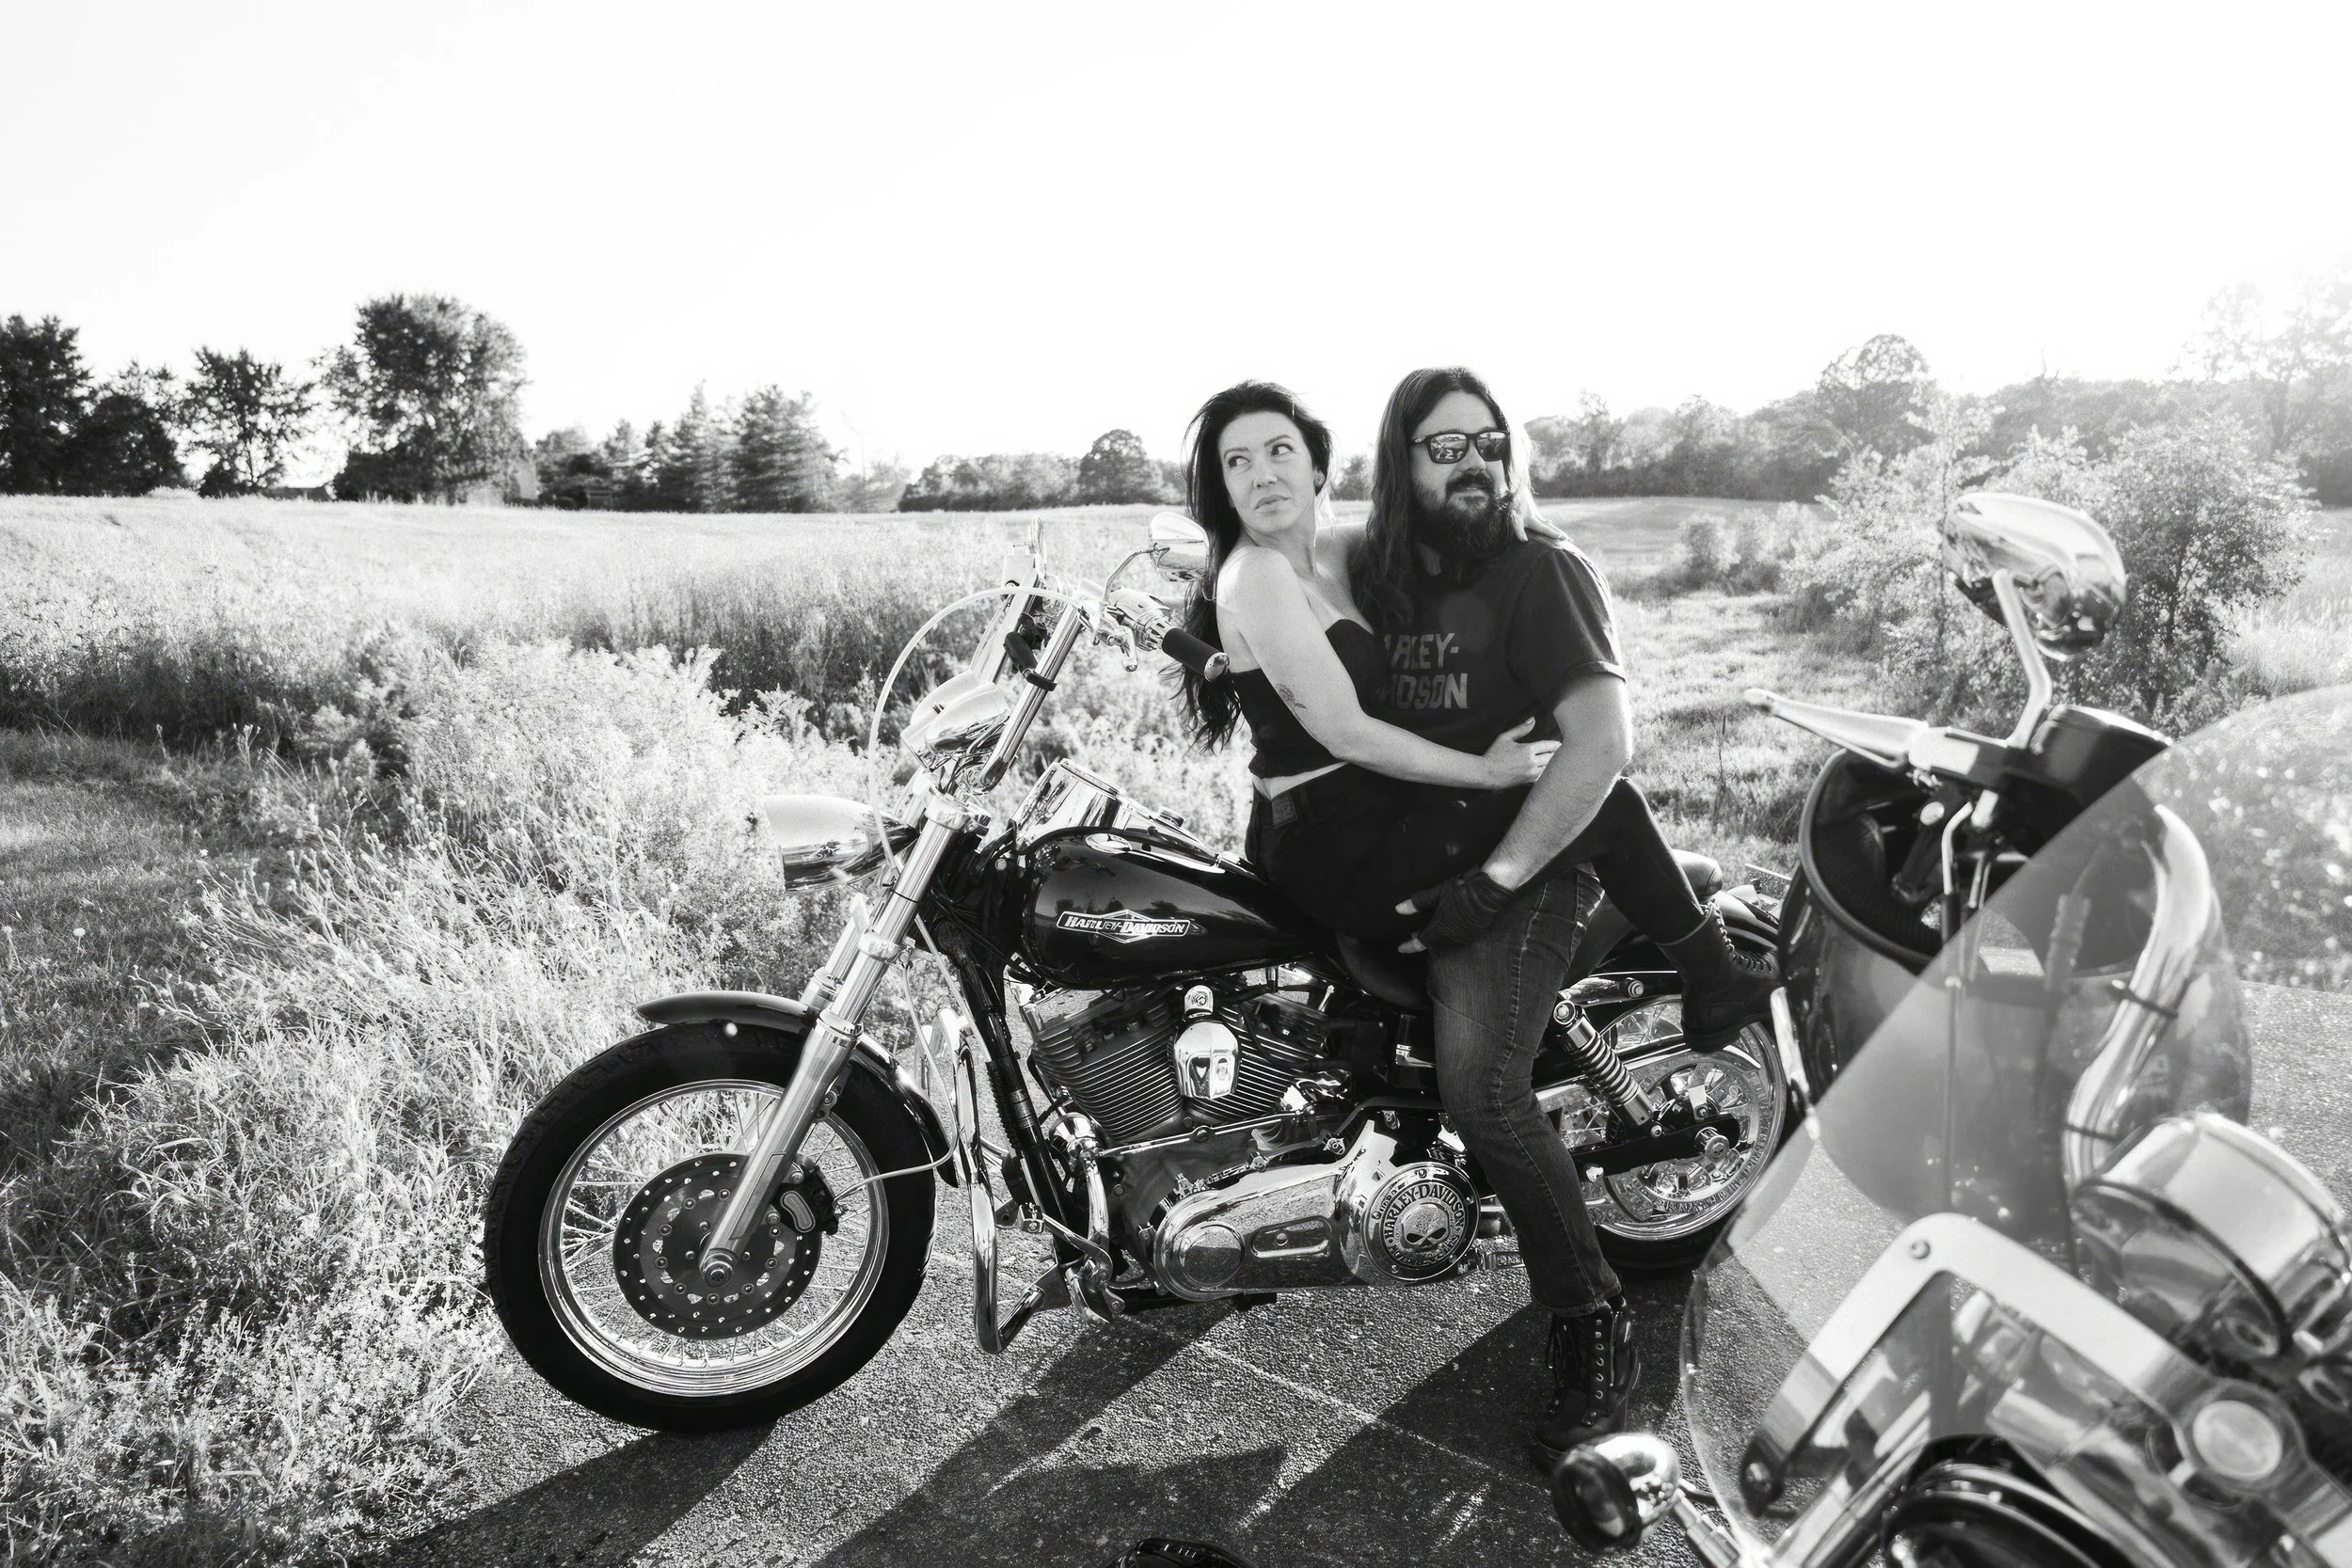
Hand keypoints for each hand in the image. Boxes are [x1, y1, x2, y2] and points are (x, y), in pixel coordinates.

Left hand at [1394, 868, 1518, 954]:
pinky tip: (1447, 925)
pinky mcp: (1475, 932)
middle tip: (1414, 932)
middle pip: (1434, 943)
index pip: (1421, 942)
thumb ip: (1418, 902)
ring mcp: (1465, 936)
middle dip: (1423, 938)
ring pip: (1446, 941)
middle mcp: (1453, 937)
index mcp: (1441, 929)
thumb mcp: (1437, 893)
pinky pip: (1457, 938)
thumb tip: (1399, 909)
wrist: (1490, 889)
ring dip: (1436, 937)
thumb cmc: (1462, 889)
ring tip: (1429, 928)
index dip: (1409, 945)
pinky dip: (1448, 934)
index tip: (1400, 948)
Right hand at [1478, 717, 1557, 787]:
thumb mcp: (1505, 738)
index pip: (1547, 746)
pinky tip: (1546, 772)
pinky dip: (1545, 774)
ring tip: (1555, 762)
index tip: (1559, 744)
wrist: (1487, 773)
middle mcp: (1532, 762)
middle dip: (1555, 754)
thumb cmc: (1494, 754)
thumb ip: (1521, 729)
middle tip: (1559, 752)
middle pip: (1551, 757)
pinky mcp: (1528, 781)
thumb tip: (1533, 719)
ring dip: (1552, 765)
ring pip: (1548, 768)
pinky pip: (1542, 778)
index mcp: (1528, 749)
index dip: (1555, 744)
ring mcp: (1531, 773)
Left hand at [1511, 508, 1568, 544]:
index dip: (1552, 533)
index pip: (1545, 528)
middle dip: (1560, 533)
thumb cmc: (1514, 505)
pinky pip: (1543, 521)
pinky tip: (1549, 525)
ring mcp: (1536, 514)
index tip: (1562, 538)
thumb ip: (1519, 530)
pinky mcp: (1533, 511)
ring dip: (1556, 529)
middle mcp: (1537, 517)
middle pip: (1551, 527)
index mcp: (1533, 520)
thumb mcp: (1514, 518)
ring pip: (1548, 524)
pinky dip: (1549, 525)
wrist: (1515, 488)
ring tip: (1563, 535)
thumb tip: (1524, 540)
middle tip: (1570, 539)